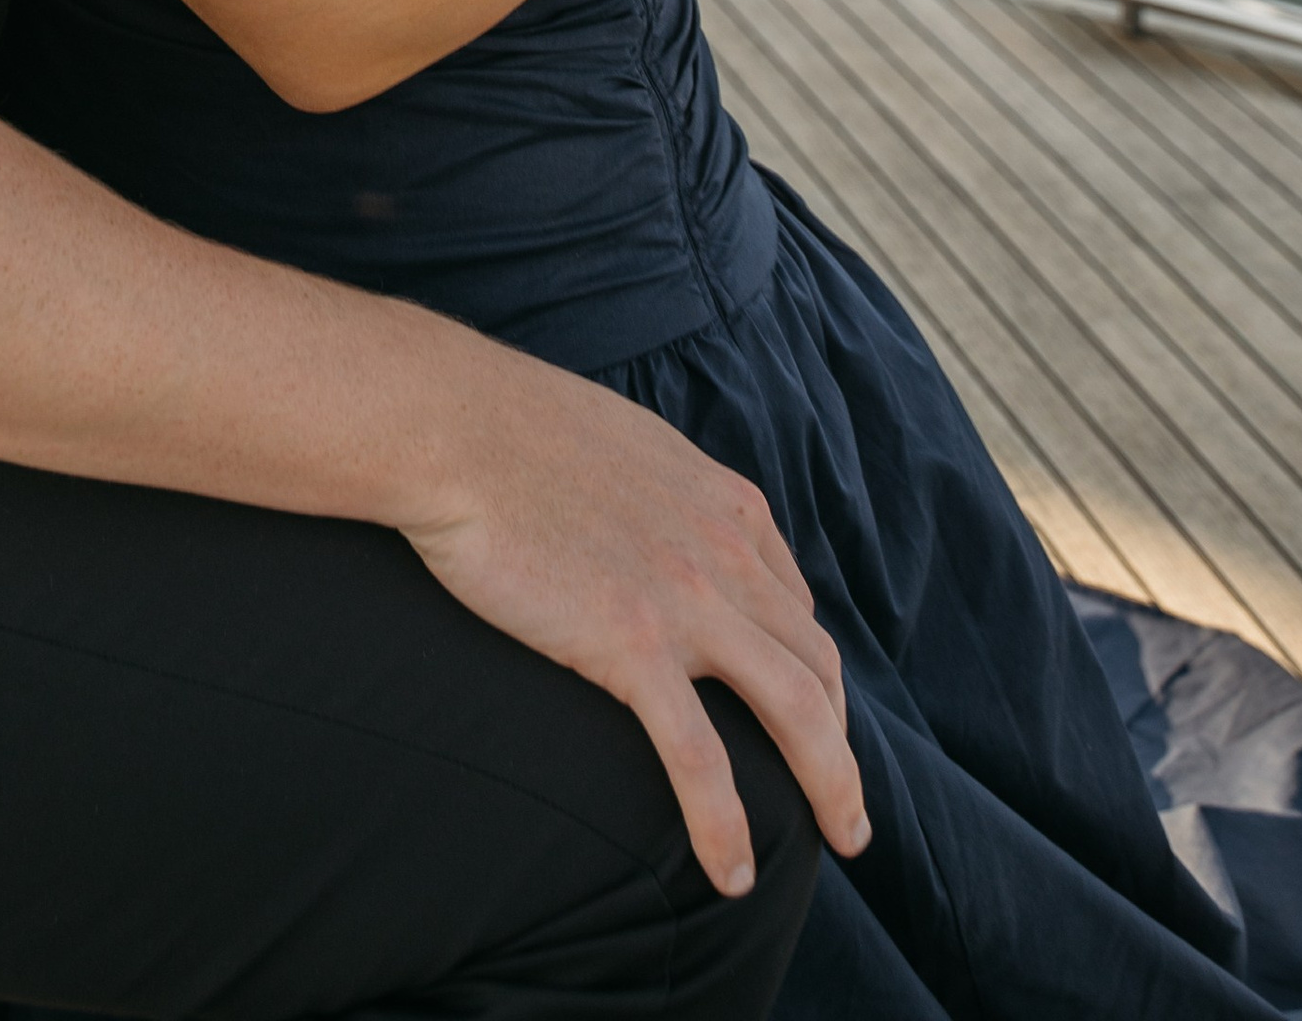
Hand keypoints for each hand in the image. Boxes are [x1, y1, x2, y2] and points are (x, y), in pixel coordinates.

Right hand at [410, 349, 864, 896]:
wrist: (455, 427)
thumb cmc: (515, 430)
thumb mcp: (628, 447)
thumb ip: (667, 496)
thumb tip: (664, 527)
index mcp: (725, 505)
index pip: (795, 606)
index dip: (809, 672)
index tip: (803, 718)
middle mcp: (726, 552)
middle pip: (817, 664)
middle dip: (842, 742)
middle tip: (846, 806)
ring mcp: (686, 599)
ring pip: (796, 710)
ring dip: (833, 785)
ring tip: (841, 841)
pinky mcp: (631, 644)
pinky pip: (699, 757)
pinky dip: (726, 824)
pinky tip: (731, 874)